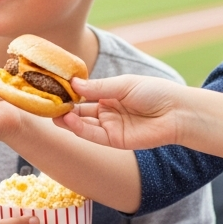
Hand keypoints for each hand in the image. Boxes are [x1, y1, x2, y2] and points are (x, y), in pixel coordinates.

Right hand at [55, 75, 188, 150]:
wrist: (177, 113)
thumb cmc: (155, 92)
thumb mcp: (123, 85)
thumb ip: (98, 87)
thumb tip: (72, 83)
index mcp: (110, 94)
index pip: (83, 94)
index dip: (68, 92)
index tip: (51, 87)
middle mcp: (107, 111)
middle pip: (80, 110)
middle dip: (63, 107)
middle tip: (45, 104)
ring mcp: (110, 126)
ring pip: (83, 124)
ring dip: (68, 119)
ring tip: (53, 113)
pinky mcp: (114, 140)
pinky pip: (92, 135)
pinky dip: (79, 129)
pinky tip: (68, 120)